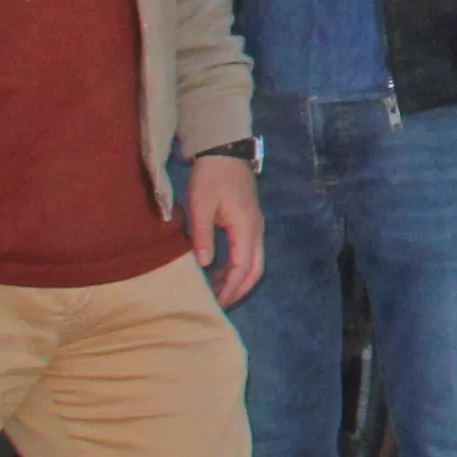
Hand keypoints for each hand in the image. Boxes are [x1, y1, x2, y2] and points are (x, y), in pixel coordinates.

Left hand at [181, 148, 264, 307]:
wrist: (225, 151)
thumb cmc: (211, 177)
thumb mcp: (200, 206)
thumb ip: (203, 236)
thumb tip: (204, 265)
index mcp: (246, 228)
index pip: (242, 267)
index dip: (229, 287)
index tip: (213, 302)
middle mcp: (256, 230)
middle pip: (255, 270)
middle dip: (238, 290)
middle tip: (218, 305)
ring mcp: (255, 226)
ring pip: (254, 263)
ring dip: (238, 280)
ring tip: (216, 291)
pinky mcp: (249, 222)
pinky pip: (249, 253)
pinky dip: (237, 268)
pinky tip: (219, 271)